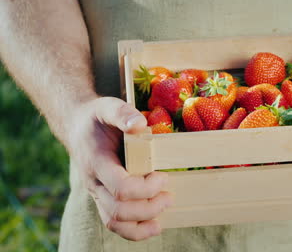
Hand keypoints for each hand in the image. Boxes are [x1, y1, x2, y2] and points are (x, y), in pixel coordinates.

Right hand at [66, 97, 172, 240]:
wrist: (77, 127)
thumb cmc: (97, 118)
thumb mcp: (108, 107)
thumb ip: (122, 113)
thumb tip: (139, 124)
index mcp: (96, 162)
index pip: (120, 188)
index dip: (145, 188)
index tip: (163, 176)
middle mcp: (94, 183)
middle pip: (118, 211)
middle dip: (149, 207)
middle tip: (169, 195)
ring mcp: (97, 193)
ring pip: (114, 223)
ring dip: (142, 224)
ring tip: (163, 213)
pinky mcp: (103, 198)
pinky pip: (115, 223)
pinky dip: (135, 230)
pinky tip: (154, 224)